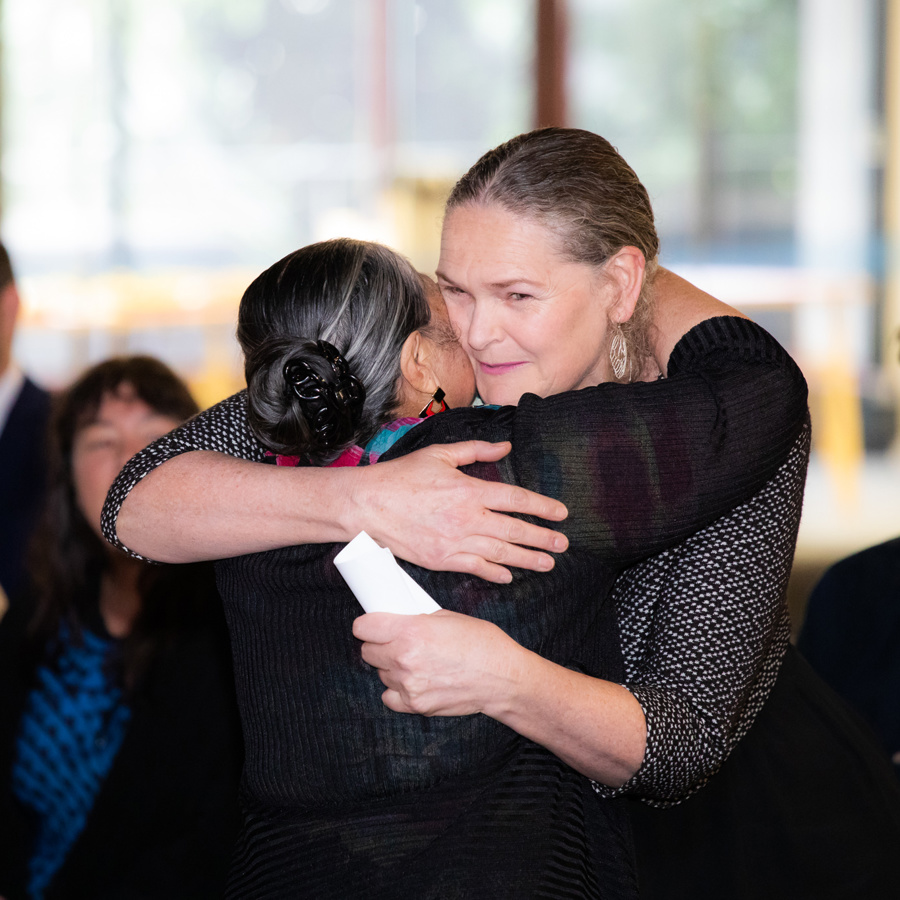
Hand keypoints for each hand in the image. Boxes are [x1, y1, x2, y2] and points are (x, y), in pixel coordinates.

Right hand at [349, 441, 567, 582]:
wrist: (367, 506)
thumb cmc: (400, 477)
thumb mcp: (439, 454)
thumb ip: (476, 451)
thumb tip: (504, 447)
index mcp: (469, 490)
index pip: (516, 500)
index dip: (542, 507)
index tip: (560, 514)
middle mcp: (466, 518)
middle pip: (514, 531)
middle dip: (542, 539)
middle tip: (563, 544)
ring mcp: (454, 542)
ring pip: (500, 553)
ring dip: (527, 560)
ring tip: (548, 564)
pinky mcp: (440, 560)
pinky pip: (475, 568)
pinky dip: (494, 573)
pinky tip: (509, 575)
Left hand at [353, 610, 522, 716]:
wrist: (503, 678)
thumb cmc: (482, 643)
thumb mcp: (447, 617)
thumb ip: (417, 621)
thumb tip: (398, 622)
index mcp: (411, 631)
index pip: (363, 627)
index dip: (367, 625)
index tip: (372, 626)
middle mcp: (404, 658)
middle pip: (368, 651)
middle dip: (379, 645)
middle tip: (397, 643)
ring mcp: (409, 684)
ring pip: (380, 673)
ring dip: (391, 668)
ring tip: (416, 663)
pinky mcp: (415, 705)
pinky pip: (389, 696)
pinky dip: (398, 690)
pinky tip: (415, 681)